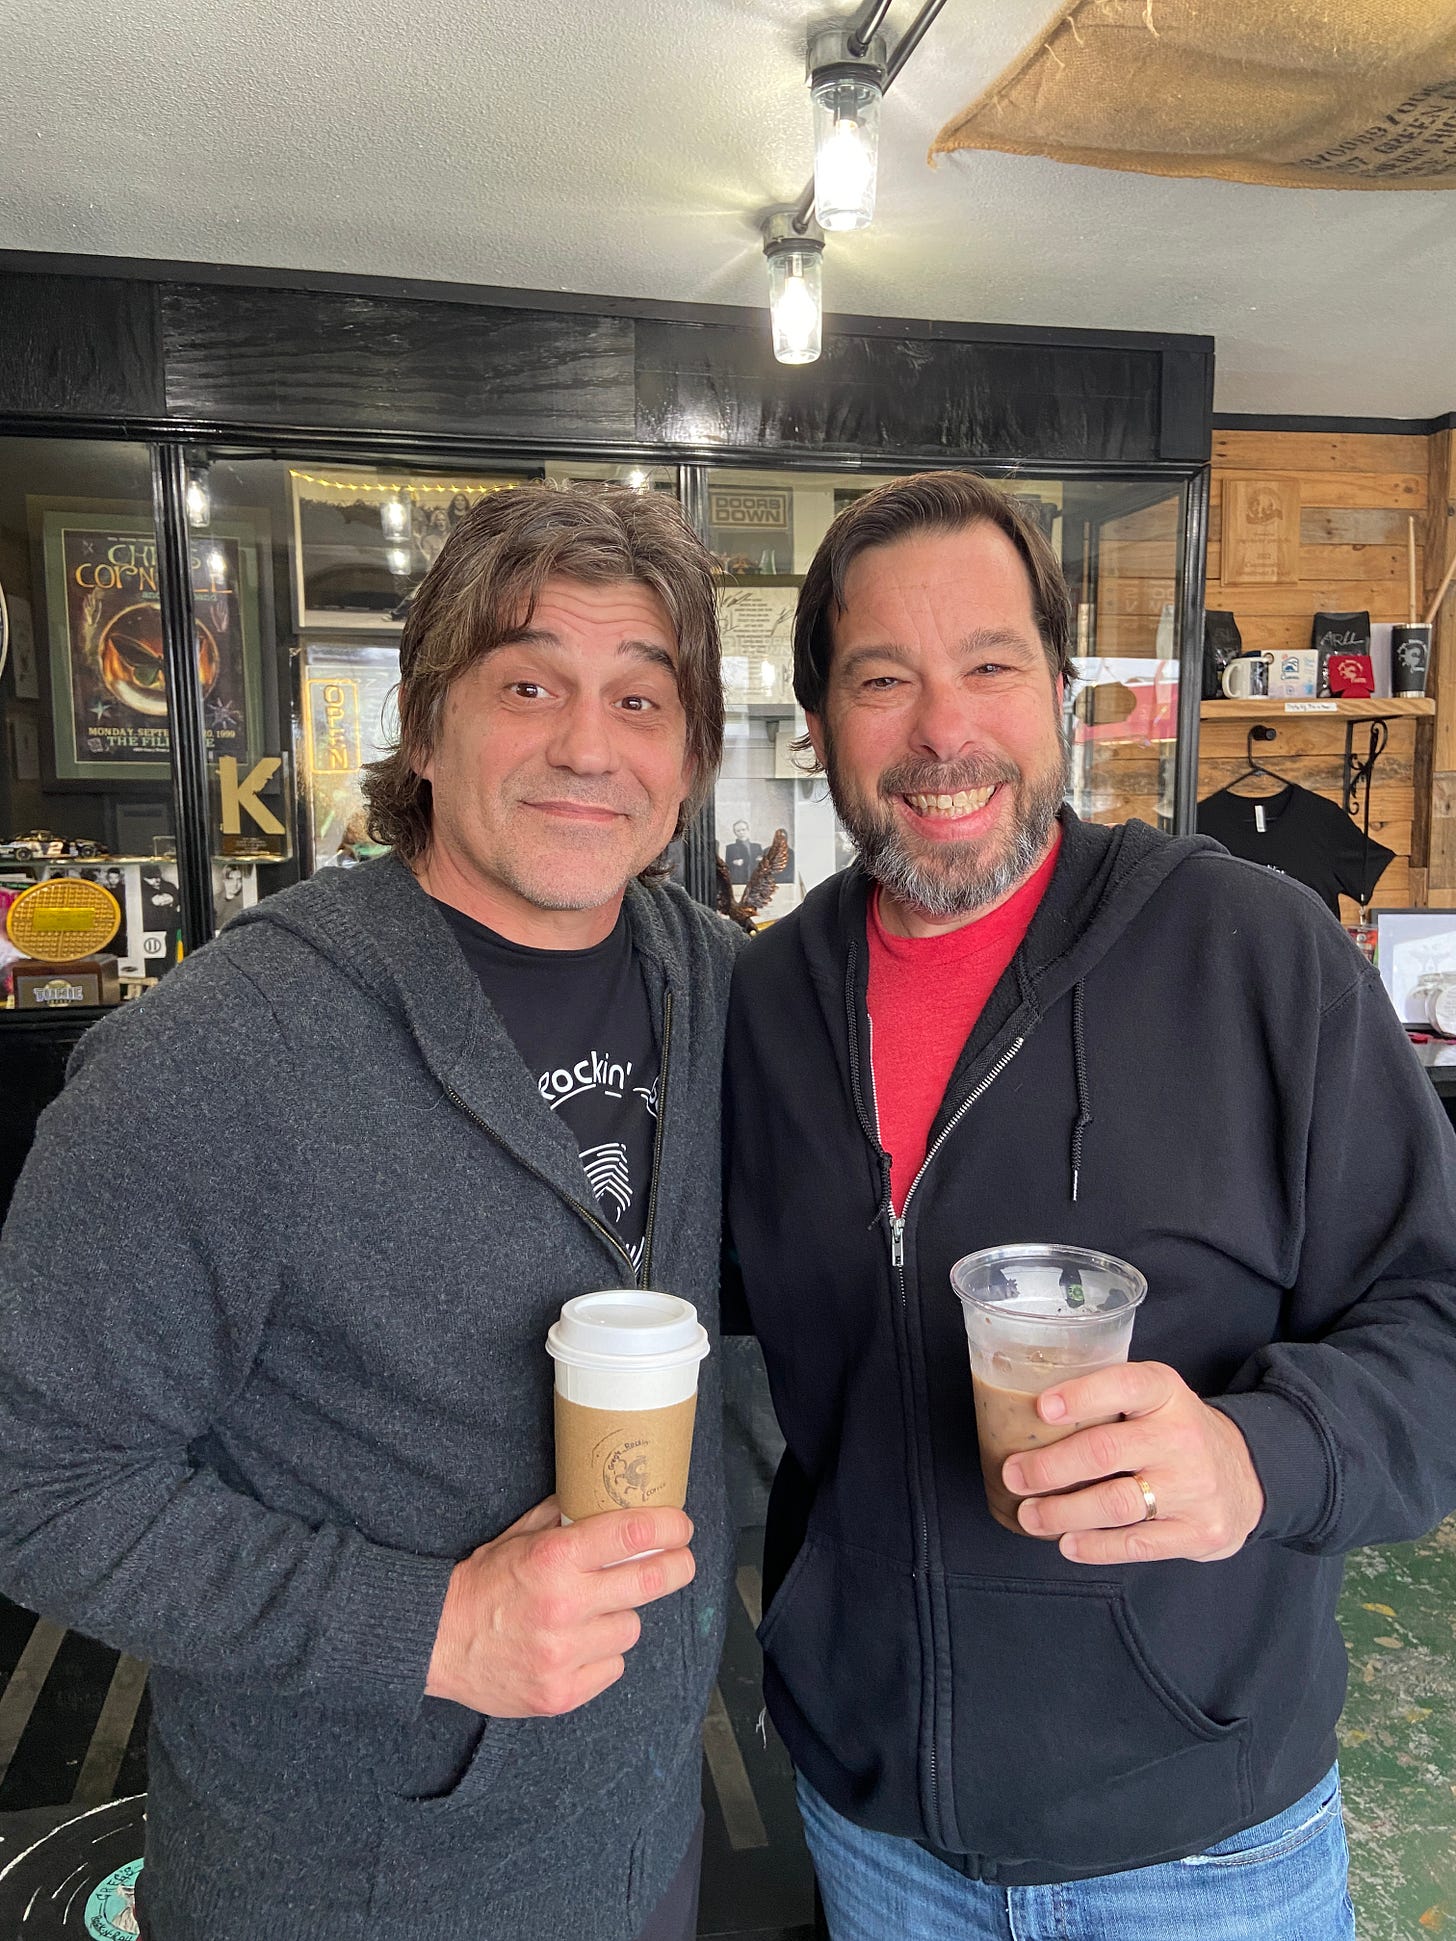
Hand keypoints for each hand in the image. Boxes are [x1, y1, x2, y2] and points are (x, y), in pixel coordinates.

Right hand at [425, 1496, 694, 1716]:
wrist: (436, 1643)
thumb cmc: (481, 1584)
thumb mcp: (518, 1536)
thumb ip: (563, 1517)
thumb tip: (607, 1499)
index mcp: (554, 1559)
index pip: (631, 1534)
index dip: (668, 1527)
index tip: (681, 1527)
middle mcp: (564, 1605)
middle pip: (648, 1581)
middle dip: (676, 1566)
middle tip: (680, 1561)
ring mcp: (564, 1655)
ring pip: (631, 1628)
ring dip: (621, 1617)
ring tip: (592, 1613)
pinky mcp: (562, 1694)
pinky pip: (612, 1667)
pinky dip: (602, 1656)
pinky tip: (577, 1646)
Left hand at [1001, 1361, 1264, 1564]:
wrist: (1247, 1476)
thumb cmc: (1174, 1433)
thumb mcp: (1153, 1400)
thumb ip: (1107, 1402)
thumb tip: (1024, 1418)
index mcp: (1165, 1392)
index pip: (1123, 1385)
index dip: (1080, 1396)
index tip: (1040, 1409)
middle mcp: (1182, 1436)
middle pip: (1104, 1452)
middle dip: (1049, 1467)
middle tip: (1014, 1475)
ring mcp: (1193, 1487)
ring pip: (1114, 1504)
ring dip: (1062, 1513)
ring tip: (1030, 1515)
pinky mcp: (1198, 1532)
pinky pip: (1136, 1543)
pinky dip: (1095, 1547)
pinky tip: (1068, 1543)